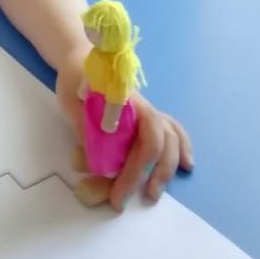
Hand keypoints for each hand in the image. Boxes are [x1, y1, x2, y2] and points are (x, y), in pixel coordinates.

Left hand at [56, 46, 192, 212]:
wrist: (81, 58)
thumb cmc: (75, 79)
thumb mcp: (71, 102)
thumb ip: (85, 130)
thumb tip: (96, 165)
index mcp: (127, 102)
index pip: (143, 139)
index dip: (134, 170)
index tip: (117, 193)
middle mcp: (143, 106)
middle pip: (159, 143)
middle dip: (147, 175)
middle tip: (124, 200)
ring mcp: (148, 109)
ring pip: (171, 137)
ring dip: (167, 168)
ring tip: (154, 192)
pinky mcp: (147, 114)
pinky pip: (172, 128)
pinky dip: (183, 146)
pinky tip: (187, 164)